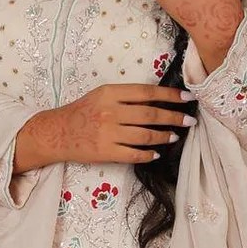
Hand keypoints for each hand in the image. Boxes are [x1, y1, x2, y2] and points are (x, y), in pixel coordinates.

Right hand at [14, 83, 197, 173]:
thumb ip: (126, 96)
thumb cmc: (82, 112)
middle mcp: (110, 112)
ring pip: (145, 136)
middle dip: (174, 117)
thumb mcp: (102, 95)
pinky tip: (156, 153)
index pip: (147, 92)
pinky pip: (134, 155)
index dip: (170, 95)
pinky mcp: (106, 152)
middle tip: (189, 120)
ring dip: (164, 136)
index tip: (187, 97)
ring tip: (174, 136)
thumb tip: (158, 100)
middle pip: (151, 115)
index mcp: (110, 93)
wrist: (57, 132)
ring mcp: (108, 133)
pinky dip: (148, 154)